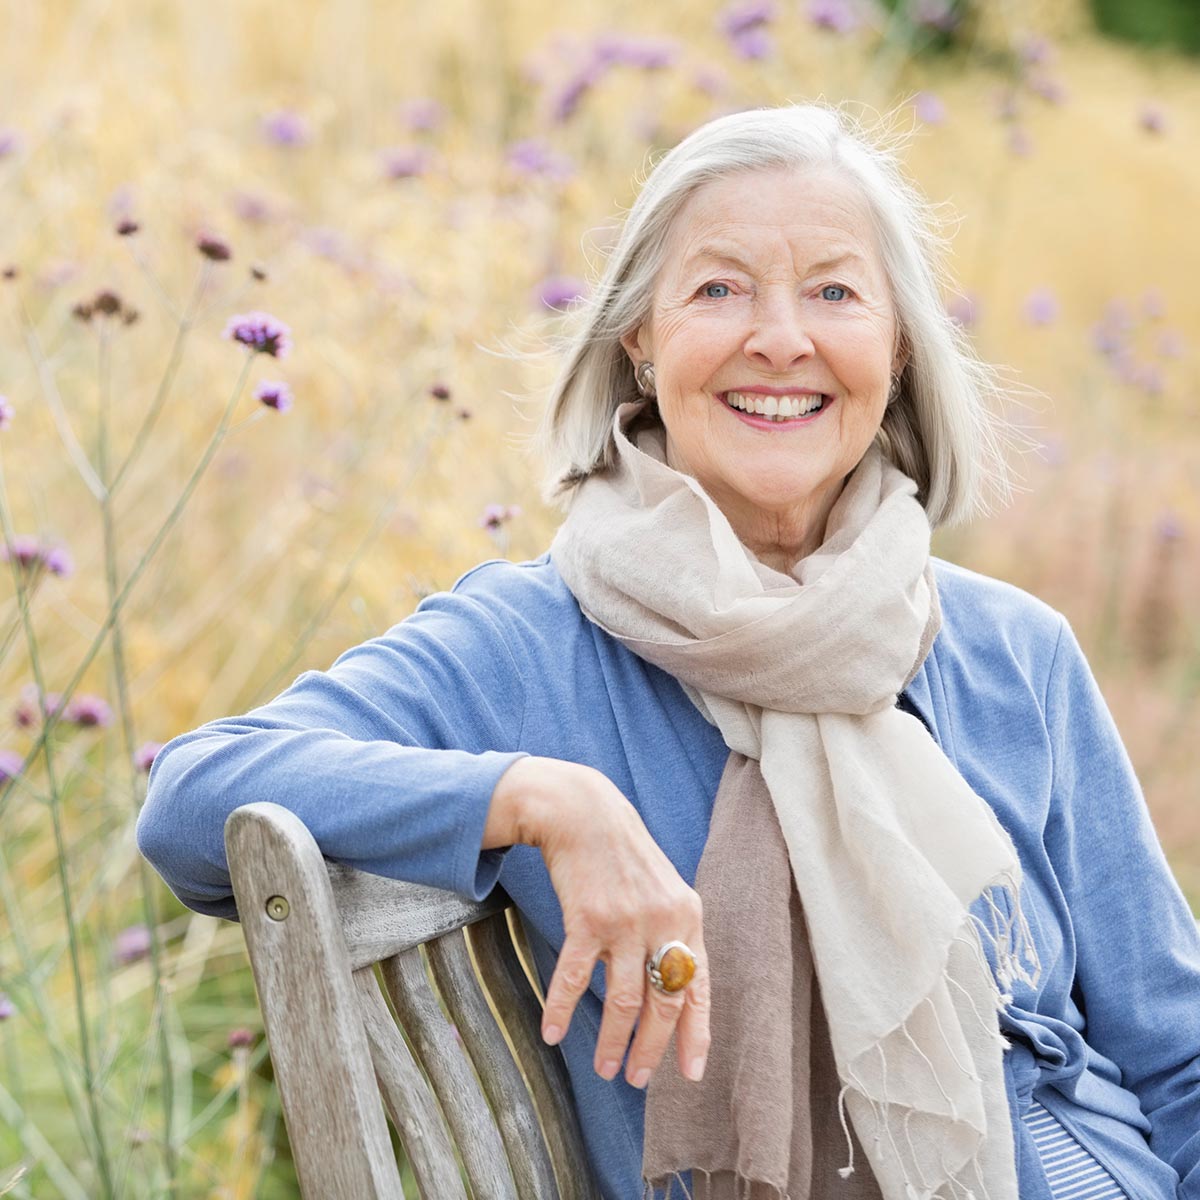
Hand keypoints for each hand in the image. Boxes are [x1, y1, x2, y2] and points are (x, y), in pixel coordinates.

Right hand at [488, 756, 709, 1087]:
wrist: (584, 811)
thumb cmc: (623, 856)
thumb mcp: (664, 889)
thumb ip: (673, 934)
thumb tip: (675, 994)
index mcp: (688, 916)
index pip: (699, 987)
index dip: (697, 1034)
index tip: (691, 1073)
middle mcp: (663, 921)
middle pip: (663, 1002)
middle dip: (652, 1049)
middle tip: (636, 1079)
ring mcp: (626, 921)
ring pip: (622, 999)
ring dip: (613, 1040)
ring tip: (605, 1067)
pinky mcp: (587, 918)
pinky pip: (573, 977)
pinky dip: (562, 1009)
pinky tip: (553, 1032)